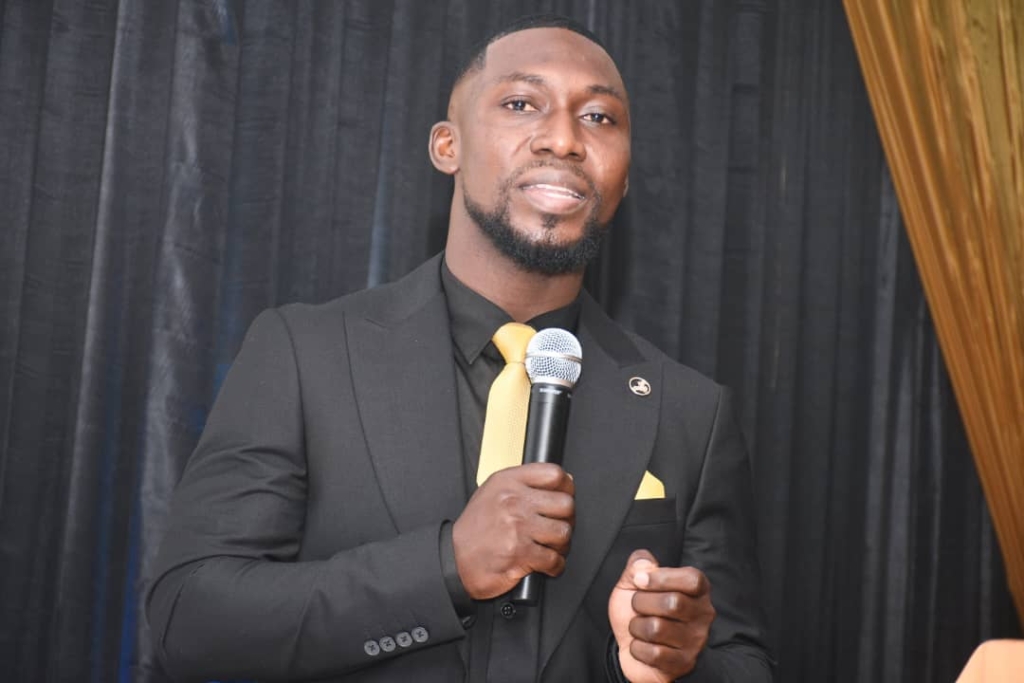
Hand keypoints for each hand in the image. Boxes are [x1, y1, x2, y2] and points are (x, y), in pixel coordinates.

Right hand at [452, 463, 574, 599]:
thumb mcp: (493, 491)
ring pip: (563, 533)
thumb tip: (561, 482)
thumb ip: (523, 483)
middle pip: (565, 504)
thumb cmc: (474, 528)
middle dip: (567, 519)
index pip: (554, 474)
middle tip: (558, 526)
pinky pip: (554, 559)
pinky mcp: (520, 553)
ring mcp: (518, 527)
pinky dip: (555, 566)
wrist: (455, 558)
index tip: (566, 496)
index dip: (567, 487)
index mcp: (508, 482)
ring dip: (562, 545)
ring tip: (552, 547)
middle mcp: (514, 501)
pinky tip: (547, 564)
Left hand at [608, 550, 714, 682]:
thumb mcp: (633, 582)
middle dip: (642, 602)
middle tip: (637, 606)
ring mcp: (696, 641)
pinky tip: (642, 645)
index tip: (639, 581)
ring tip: (639, 627)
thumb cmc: (639, 610)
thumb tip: (644, 565)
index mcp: (697, 590)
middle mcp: (703, 614)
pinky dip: (637, 648)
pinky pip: (654, 653)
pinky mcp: (685, 663)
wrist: (631, 645)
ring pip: (658, 628)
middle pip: (673, 603)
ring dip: (637, 627)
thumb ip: (638, 564)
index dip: (661, 578)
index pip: (692, 579)